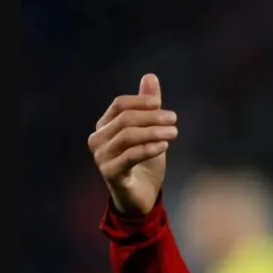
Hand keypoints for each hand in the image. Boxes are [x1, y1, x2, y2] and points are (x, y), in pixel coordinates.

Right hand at [88, 73, 176, 214]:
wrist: (140, 196)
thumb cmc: (144, 162)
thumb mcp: (150, 131)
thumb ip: (149, 106)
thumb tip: (150, 76)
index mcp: (104, 126)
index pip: (120, 105)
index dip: (141, 101)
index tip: (161, 104)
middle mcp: (98, 140)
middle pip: (125, 119)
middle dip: (152, 116)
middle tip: (174, 119)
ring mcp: (102, 157)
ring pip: (128, 136)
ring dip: (154, 132)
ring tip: (174, 132)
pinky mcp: (111, 173)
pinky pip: (130, 156)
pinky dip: (149, 148)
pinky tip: (164, 145)